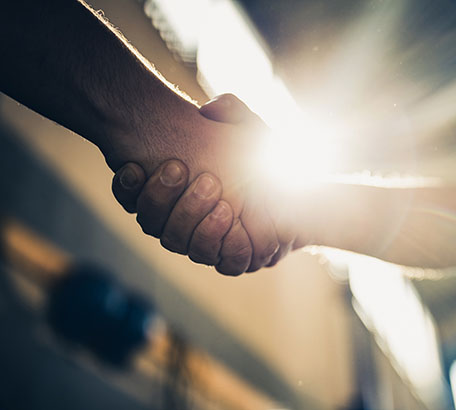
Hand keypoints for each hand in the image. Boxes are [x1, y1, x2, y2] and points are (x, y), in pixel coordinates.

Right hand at [111, 95, 300, 273]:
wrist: (301, 193)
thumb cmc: (267, 158)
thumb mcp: (249, 128)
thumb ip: (231, 112)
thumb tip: (209, 109)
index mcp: (172, 192)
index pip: (132, 196)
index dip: (126, 187)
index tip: (133, 166)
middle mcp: (180, 221)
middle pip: (150, 220)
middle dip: (161, 195)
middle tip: (182, 170)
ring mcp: (203, 243)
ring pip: (177, 241)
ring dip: (191, 216)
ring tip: (219, 198)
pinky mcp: (233, 260)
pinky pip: (221, 261)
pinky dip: (222, 240)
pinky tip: (232, 220)